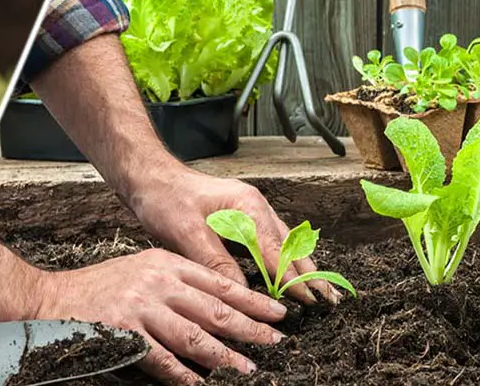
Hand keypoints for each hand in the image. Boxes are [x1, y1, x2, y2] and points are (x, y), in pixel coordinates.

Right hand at [31, 249, 287, 383]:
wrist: (49, 299)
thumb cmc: (98, 288)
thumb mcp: (141, 270)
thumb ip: (176, 285)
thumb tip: (218, 309)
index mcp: (165, 263)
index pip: (219, 282)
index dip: (251, 299)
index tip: (278, 312)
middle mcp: (156, 282)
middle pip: (214, 308)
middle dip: (250, 327)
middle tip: (275, 341)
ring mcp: (140, 307)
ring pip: (194, 335)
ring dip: (224, 355)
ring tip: (247, 368)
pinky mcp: (123, 332)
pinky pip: (162, 359)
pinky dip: (184, 374)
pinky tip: (201, 383)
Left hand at [123, 165, 342, 304]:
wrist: (149, 177)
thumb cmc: (165, 199)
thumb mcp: (187, 233)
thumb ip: (216, 263)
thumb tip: (241, 292)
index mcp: (248, 207)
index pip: (277, 252)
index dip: (293, 279)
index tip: (311, 301)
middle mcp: (256, 207)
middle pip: (290, 246)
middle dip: (310, 274)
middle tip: (330, 301)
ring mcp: (251, 212)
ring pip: (284, 244)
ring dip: (300, 268)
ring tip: (319, 292)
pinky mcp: (242, 219)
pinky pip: (270, 242)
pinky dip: (283, 260)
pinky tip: (290, 276)